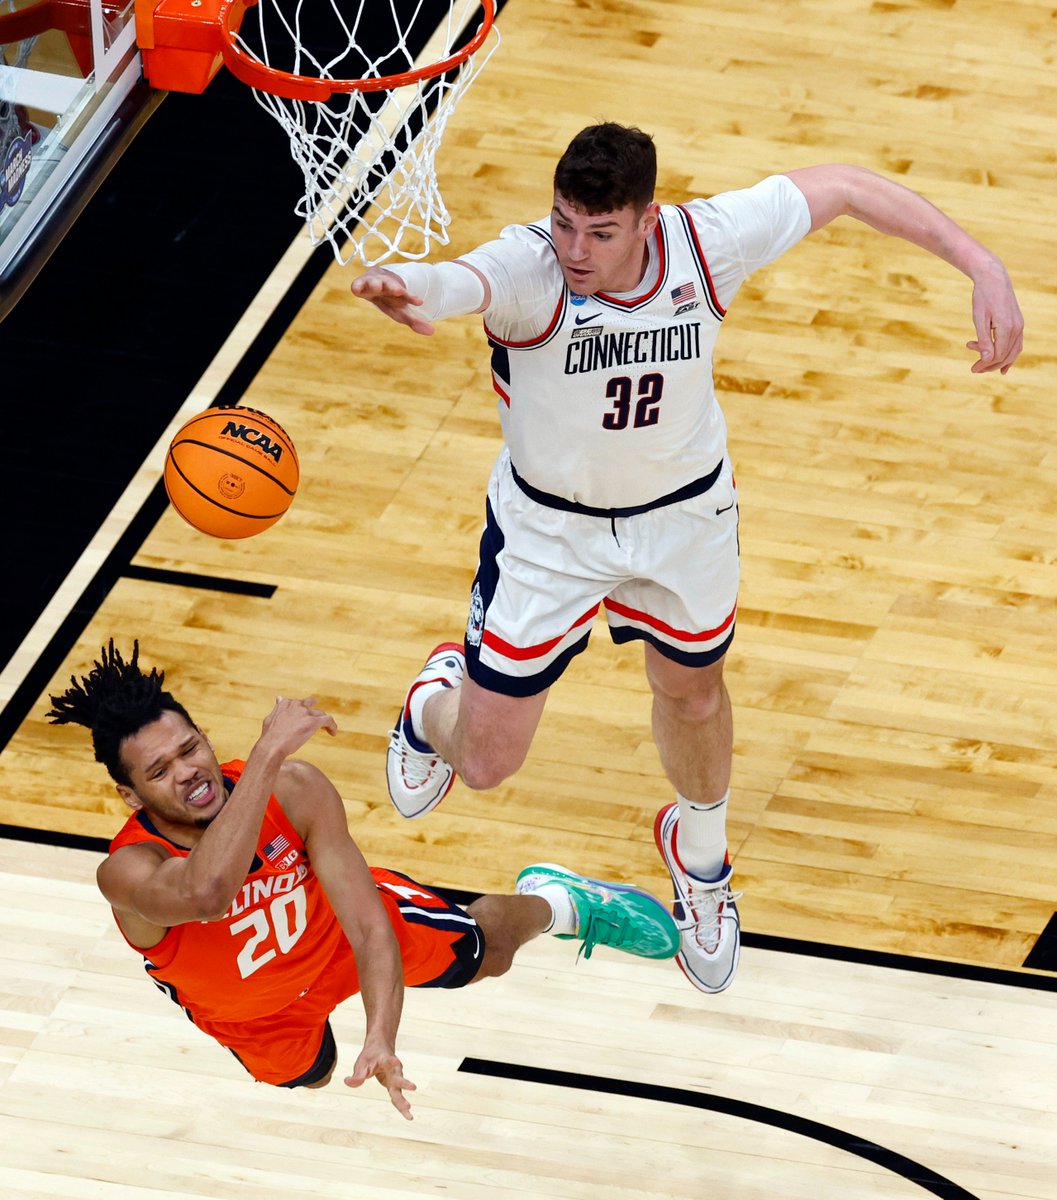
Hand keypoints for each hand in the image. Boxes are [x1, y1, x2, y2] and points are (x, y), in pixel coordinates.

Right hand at [258, 696, 337, 758]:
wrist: (272, 745)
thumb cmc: (270, 736)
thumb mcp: (270, 718)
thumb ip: (278, 707)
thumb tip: (279, 698)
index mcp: (286, 703)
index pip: (297, 702)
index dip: (301, 708)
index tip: (303, 716)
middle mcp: (297, 705)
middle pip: (310, 704)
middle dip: (314, 709)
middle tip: (317, 716)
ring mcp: (306, 713)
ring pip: (320, 713)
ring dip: (323, 721)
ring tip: (328, 729)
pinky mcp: (313, 722)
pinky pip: (328, 720)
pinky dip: (332, 726)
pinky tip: (333, 733)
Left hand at [344, 1045, 416, 1119]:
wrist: (381, 1049)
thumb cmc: (371, 1056)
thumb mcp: (362, 1063)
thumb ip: (357, 1074)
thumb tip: (347, 1082)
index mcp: (386, 1060)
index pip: (388, 1060)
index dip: (391, 1061)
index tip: (395, 1060)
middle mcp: (394, 1070)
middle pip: (398, 1078)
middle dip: (405, 1083)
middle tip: (414, 1087)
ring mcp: (396, 1079)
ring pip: (399, 1091)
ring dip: (403, 1101)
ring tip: (409, 1111)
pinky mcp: (395, 1086)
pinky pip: (397, 1098)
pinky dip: (401, 1107)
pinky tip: (408, 1116)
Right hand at [350, 267, 434, 335]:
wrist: (375, 280)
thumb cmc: (390, 300)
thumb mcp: (401, 312)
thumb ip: (415, 321)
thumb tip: (433, 331)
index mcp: (397, 292)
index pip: (406, 295)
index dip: (411, 298)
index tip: (419, 302)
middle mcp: (386, 286)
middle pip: (390, 285)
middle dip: (394, 287)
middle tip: (399, 291)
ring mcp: (373, 283)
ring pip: (375, 282)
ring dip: (376, 284)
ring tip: (376, 287)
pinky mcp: (360, 284)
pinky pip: (357, 284)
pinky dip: (357, 286)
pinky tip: (356, 289)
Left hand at [967, 255, 1023, 373]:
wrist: (994, 278)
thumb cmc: (983, 297)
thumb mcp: (979, 319)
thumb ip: (983, 340)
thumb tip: (987, 360)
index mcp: (1007, 328)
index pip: (998, 355)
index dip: (985, 365)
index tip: (972, 369)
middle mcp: (1017, 328)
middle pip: (1005, 356)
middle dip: (990, 365)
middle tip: (974, 369)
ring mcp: (1020, 326)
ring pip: (1013, 352)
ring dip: (997, 361)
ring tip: (981, 364)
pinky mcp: (1018, 323)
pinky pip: (1016, 344)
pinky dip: (1009, 354)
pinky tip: (1001, 364)